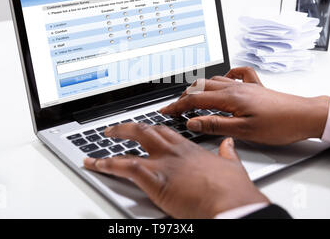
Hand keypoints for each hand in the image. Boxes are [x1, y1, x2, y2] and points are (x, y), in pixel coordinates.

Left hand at [84, 123, 268, 218]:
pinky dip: (107, 164)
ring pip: (133, 142)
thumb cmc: (232, 189)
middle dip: (129, 127)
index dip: (153, 128)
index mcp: (190, 149)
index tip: (146, 126)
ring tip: (102, 139)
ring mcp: (163, 164)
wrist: (231, 202)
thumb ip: (227, 153)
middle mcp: (174, 152)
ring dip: (114, 141)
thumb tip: (228, 144)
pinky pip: (125, 166)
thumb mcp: (231, 166)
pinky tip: (96, 164)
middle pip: (147, 130)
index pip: (166, 132)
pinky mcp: (155, 179)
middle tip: (116, 128)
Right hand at [160, 67, 329, 144]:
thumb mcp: (244, 131)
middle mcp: (236, 88)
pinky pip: (237, 73)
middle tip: (175, 107)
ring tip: (192, 96)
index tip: (166, 111)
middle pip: (201, 87)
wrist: (305, 115)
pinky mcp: (255, 87)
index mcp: (231, 98)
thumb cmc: (279, 125)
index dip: (177, 106)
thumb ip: (216, 125)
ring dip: (200, 87)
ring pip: (215, 80)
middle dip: (184, 97)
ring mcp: (246, 85)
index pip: (195, 100)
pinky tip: (225, 80)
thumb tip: (193, 122)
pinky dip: (226, 75)